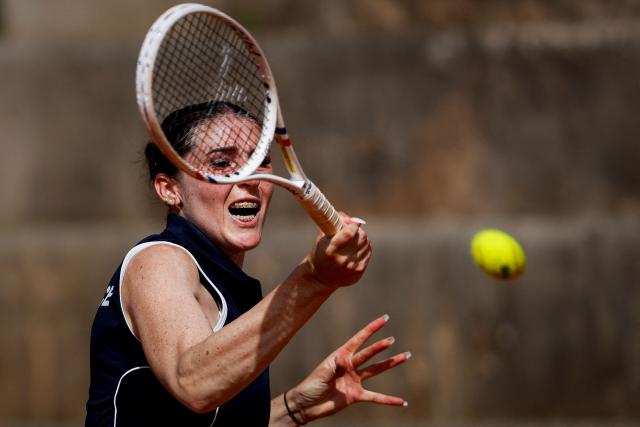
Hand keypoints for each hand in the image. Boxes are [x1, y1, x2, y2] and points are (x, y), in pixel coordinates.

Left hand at [285, 315, 409, 423]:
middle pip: (369, 354)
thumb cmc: (311, 385)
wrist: (306, 405)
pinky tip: (401, 401)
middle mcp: (350, 366)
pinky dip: (388, 399)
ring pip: (376, 370)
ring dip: (390, 364)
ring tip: (404, 356)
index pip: (359, 339)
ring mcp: (354, 380)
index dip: (371, 329)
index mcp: (341, 356)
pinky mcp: (356, 396)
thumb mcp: (322, 373)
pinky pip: (376, 397)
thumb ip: (335, 366)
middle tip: (392, 339)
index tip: (384, 319)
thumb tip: (345, 361)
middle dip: (381, 346)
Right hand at [306, 214, 371, 287]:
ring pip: (366, 244)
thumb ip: (334, 224)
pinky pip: (368, 253)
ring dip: (362, 239)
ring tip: (353, 240)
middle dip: (358, 231)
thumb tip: (349, 217)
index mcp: (331, 251)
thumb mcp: (322, 237)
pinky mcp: (358, 273)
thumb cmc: (320, 253)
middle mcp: (342, 261)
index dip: (352, 224)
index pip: (349, 232)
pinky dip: (364, 248)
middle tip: (353, 230)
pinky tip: (356, 248)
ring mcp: (351, 268)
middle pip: (361, 237)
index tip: (350, 223)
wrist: (319, 278)